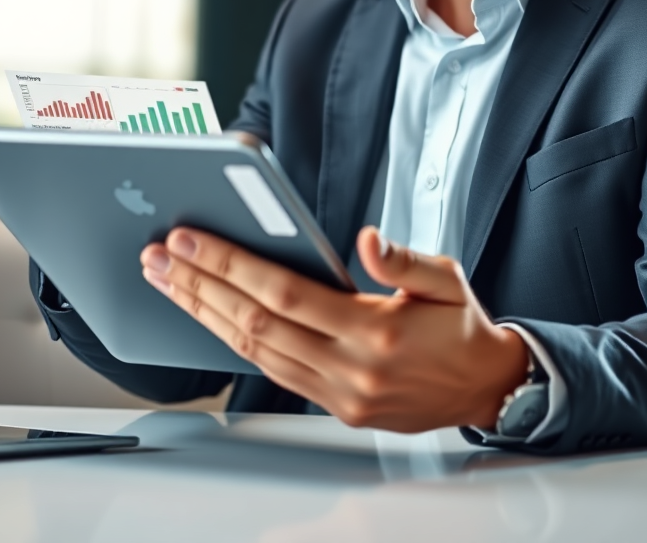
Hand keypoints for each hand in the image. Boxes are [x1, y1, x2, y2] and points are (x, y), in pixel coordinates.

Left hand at [140, 225, 528, 432]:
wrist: (486, 388)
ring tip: (170, 282)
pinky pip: (272, 373)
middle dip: (200, 286)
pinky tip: (210, 316)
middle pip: (255, 323)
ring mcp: (339, 394)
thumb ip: (403, 260)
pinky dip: (234, 342)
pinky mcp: (335, 408)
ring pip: (254, 352)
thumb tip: (366, 240)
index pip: (284, 292)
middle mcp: (350, 368)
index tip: (190, 240)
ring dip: (205, 314)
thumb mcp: (446, 278)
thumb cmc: (461, 326)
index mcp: (374, 330)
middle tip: (159, 257)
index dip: (231, 264)